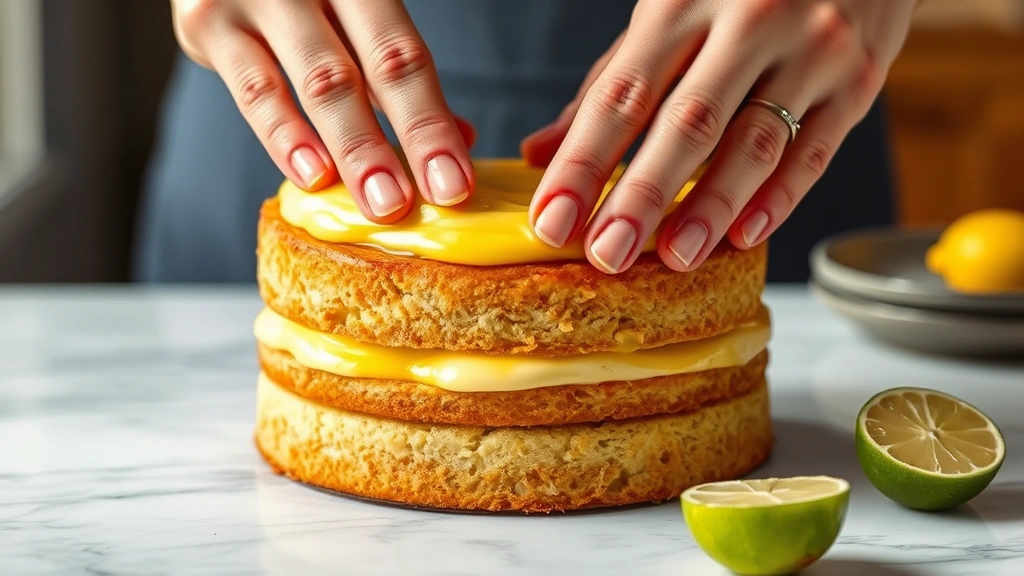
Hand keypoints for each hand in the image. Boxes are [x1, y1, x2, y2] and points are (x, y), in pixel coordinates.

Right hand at [171, 0, 474, 222]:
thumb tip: (460, 137)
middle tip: (428, 200)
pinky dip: (286, 136)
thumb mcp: (353, 16)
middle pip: (375, 66)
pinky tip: (313, 176)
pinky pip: (253, 88)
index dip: (433, 123)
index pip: (407, 56)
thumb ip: (395, 71)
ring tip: (380, 202)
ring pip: (317, 81)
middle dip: (409, 138)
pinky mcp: (207, 22)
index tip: (455, 182)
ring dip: (353, 149)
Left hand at [522, 0, 915, 272]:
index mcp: (681, 0)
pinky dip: (779, 198)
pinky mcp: (859, 78)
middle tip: (607, 254)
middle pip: (687, 122)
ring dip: (711, 207)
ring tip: (675, 257)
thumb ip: (610, 82)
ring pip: (754, 141)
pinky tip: (743, 236)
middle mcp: (748, 19)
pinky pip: (815, 149)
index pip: (621, 94)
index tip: (551, 219)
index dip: (583, 162)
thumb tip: (540, 152)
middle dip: (642, 195)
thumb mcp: (668, 14)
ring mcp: (810, 48)